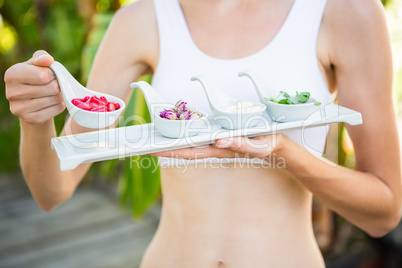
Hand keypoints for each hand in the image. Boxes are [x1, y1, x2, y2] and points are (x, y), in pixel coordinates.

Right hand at [5, 50, 64, 124]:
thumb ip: (42, 57)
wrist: (33, 102)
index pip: (43, 75)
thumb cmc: (36, 78)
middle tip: (53, 85)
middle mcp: (11, 93)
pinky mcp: (30, 119)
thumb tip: (47, 60)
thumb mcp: (37, 64)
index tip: (49, 75)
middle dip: (57, 85)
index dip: (52, 74)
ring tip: (52, 94)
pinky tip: (52, 103)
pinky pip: (56, 110)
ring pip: (54, 99)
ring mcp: (19, 109)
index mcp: (12, 75)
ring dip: (59, 95)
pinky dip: (59, 105)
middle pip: (51, 88)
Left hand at [151, 133, 285, 160]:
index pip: (190, 153)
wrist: (278, 148)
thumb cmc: (269, 147)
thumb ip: (240, 144)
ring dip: (174, 139)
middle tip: (144, 143)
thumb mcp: (258, 146)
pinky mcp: (222, 135)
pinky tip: (179, 129)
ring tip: (155, 135)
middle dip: (165, 147)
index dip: (170, 152)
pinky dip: (187, 133)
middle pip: (185, 147)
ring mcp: (218, 142)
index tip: (151, 151)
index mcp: (221, 150)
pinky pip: (201, 134)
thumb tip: (218, 141)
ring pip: (191, 141)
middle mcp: (215, 147)